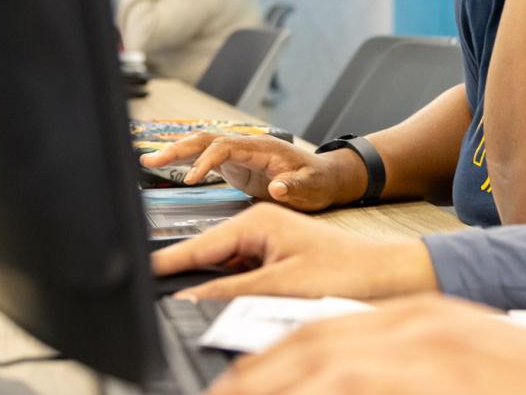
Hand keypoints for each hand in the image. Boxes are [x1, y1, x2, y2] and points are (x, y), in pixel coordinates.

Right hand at [140, 133, 358, 210]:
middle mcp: (247, 146)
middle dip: (178, 148)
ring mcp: (240, 154)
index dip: (206, 161)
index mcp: (263, 148)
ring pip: (203, 145)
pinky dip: (185, 160)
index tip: (191, 180)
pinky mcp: (236, 164)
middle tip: (150, 160)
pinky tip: (166, 165)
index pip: (226, 147)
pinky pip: (206, 157)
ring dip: (176, 151)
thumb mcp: (311, 188)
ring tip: (147, 160)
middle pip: (207, 140)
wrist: (325, 178)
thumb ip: (294, 188)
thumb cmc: (319, 182)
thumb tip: (277, 188)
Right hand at [152, 204, 437, 301]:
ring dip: (213, 286)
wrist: (387, 275)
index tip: (138, 274)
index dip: (168, 262)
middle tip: (160, 301)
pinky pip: (242, 273)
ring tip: (193, 305)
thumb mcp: (280, 286)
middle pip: (208, 256)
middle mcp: (261, 225)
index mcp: (258, 220)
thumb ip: (230, 291)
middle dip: (188, 277)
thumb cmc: (345, 272)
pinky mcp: (278, 257)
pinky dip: (233, 289)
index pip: (200, 245)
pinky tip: (227, 304)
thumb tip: (188, 299)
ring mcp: (269, 240)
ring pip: (224, 267)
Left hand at [208, 296, 525, 394]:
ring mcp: (424, 360)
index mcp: (417, 321)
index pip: (318, 335)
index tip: (237, 388)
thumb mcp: (458, 365)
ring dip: (272, 389)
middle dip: (253, 383)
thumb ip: (405, 374)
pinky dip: (313, 394)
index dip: (267, 367)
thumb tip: (358, 380)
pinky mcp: (434, 380)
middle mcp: (413, 332)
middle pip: (306, 352)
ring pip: (320, 374)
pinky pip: (350, 389)